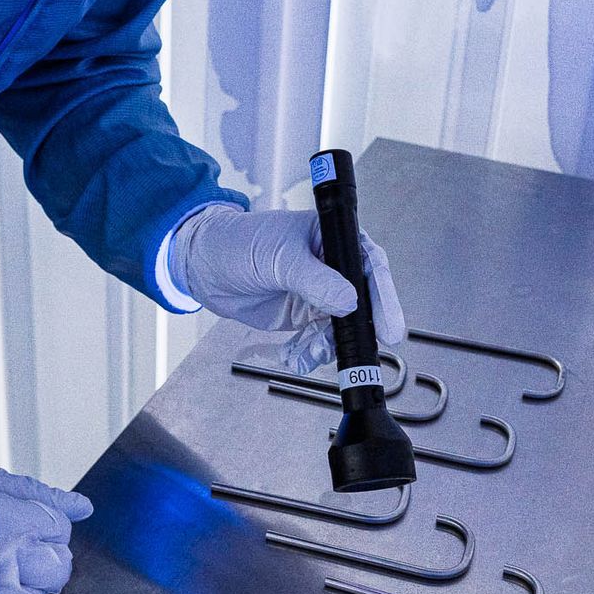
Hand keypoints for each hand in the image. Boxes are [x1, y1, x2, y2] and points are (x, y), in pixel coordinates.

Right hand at [0, 450, 92, 593]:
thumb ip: (38, 495)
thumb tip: (82, 508)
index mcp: (14, 519)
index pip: (61, 533)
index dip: (47, 530)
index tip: (29, 529)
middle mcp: (4, 559)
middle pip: (57, 572)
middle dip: (46, 563)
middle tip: (20, 554)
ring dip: (20, 590)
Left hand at [170, 204, 405, 372]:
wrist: (204, 267)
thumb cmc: (238, 242)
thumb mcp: (279, 257)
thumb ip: (314, 279)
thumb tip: (348, 301)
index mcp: (332, 237)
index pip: (369, 264)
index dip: (383, 294)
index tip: (389, 323)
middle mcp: (332, 265)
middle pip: (364, 299)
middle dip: (365, 327)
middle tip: (372, 347)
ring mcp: (319, 292)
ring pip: (343, 325)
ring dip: (331, 344)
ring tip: (310, 352)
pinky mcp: (303, 315)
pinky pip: (319, 339)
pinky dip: (312, 352)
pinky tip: (297, 356)